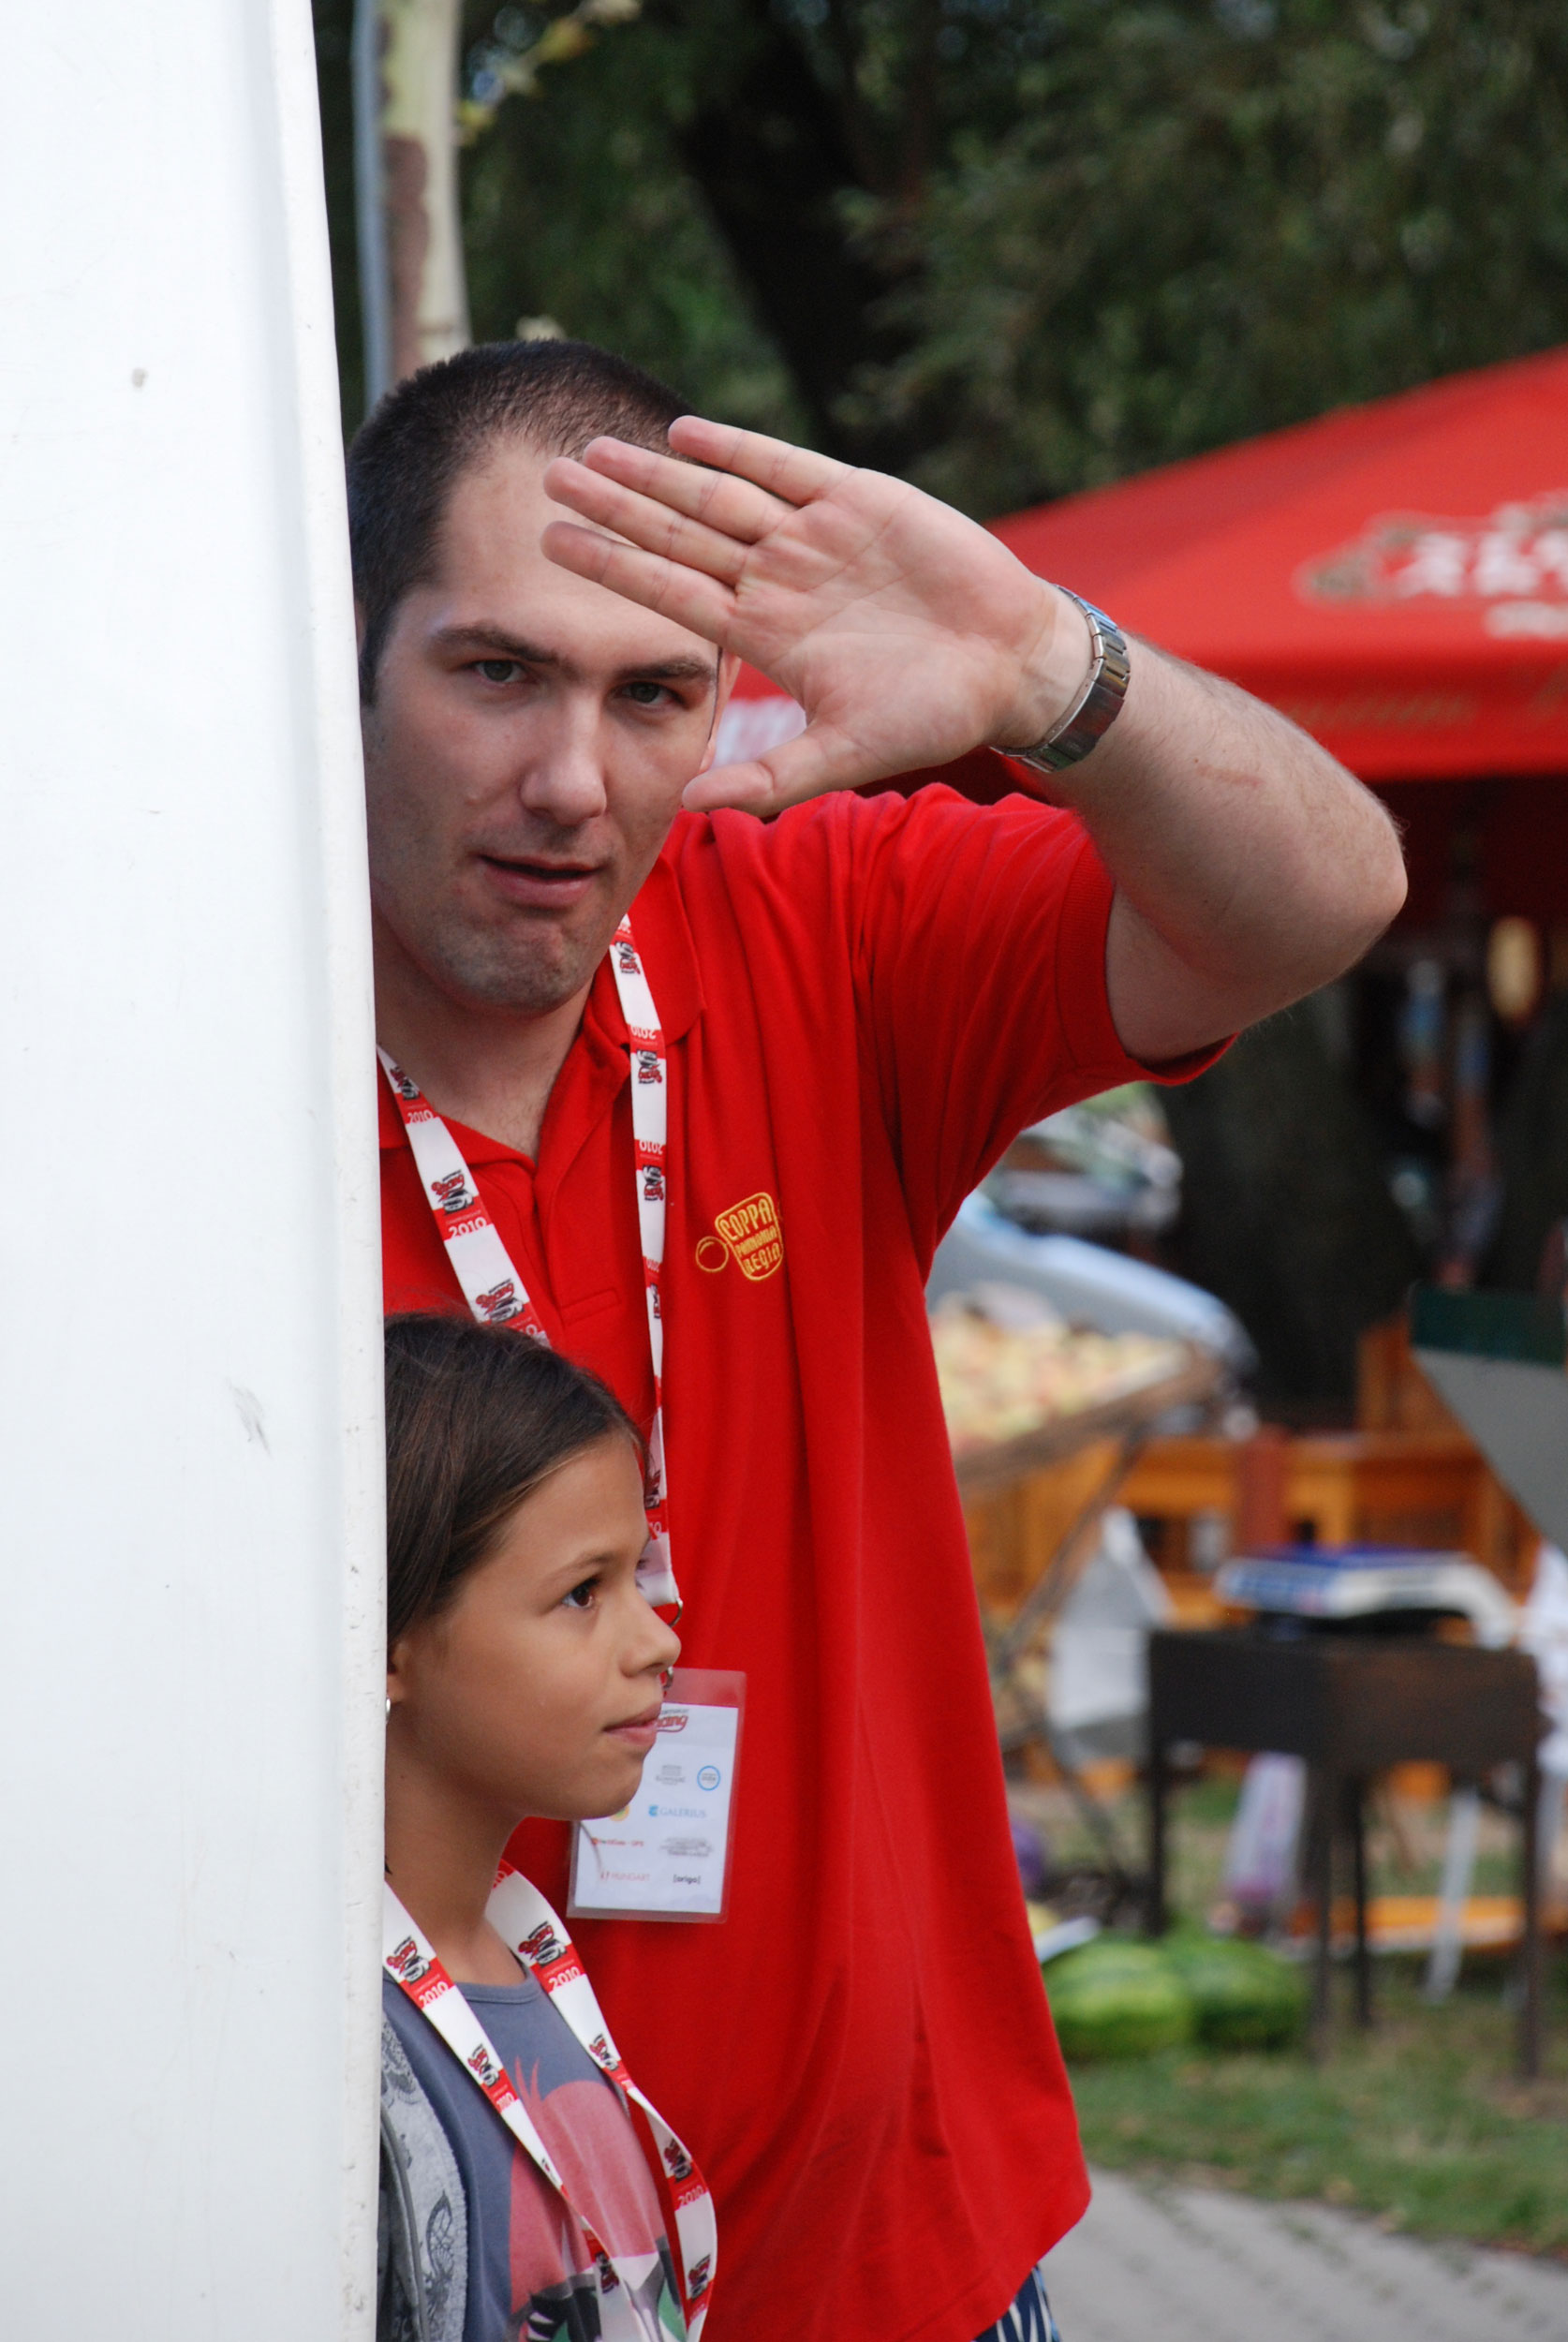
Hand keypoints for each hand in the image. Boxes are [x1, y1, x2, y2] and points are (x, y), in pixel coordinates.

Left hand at [540, 419, 1091, 813]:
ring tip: (596, 447)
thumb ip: (768, 779)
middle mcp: (778, 578)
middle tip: (549, 474)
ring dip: (657, 473)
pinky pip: (783, 468)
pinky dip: (736, 450)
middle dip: (615, 506)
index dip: (612, 566)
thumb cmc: (929, 716)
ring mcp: (813, 536)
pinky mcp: (858, 499)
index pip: (669, 593)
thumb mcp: (841, 755)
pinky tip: (683, 435)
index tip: (551, 543)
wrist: (1008, 666)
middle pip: (677, 535)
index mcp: (766, 633)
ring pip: (717, 496)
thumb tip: (690, 803)